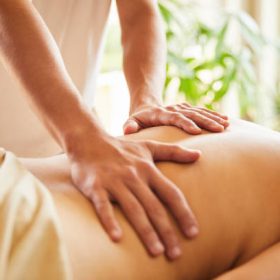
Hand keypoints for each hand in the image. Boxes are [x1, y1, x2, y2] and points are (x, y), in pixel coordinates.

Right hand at [69, 132, 200, 259]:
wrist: (89, 141)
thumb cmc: (122, 148)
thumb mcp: (149, 146)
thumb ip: (173, 151)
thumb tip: (199, 155)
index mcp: (147, 169)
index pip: (171, 193)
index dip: (183, 213)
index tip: (193, 233)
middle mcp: (133, 176)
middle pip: (154, 206)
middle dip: (167, 231)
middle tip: (176, 254)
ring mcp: (114, 181)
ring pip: (133, 209)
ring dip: (145, 231)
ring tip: (157, 252)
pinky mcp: (95, 186)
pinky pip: (103, 206)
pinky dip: (110, 221)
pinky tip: (117, 238)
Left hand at [123, 102, 228, 134]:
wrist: (146, 107)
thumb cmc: (138, 120)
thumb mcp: (131, 122)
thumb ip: (130, 126)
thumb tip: (128, 131)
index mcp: (160, 113)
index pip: (175, 118)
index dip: (186, 124)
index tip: (198, 132)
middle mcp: (173, 109)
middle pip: (191, 113)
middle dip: (206, 121)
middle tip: (219, 129)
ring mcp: (181, 108)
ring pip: (199, 111)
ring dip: (213, 117)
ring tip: (226, 124)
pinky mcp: (187, 109)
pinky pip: (202, 111)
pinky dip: (213, 115)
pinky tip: (226, 120)